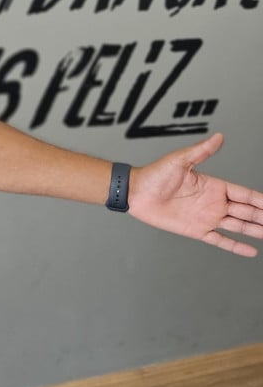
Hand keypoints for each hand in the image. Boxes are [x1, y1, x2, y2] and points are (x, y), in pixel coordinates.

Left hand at [129, 133, 262, 256]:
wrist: (135, 193)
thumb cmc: (154, 174)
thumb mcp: (180, 160)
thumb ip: (201, 150)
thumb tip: (219, 136)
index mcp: (214, 186)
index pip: (245, 194)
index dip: (261, 200)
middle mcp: (214, 202)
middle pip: (247, 211)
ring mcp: (207, 217)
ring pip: (239, 226)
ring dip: (256, 231)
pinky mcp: (197, 230)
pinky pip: (220, 240)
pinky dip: (236, 246)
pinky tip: (251, 250)